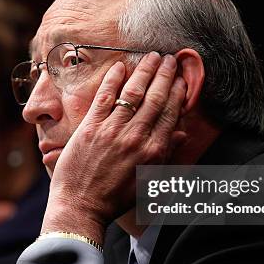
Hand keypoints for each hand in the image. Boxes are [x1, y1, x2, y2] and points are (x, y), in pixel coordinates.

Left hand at [43, 52, 186, 244]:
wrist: (81, 207)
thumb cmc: (115, 198)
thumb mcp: (147, 181)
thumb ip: (165, 155)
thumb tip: (181, 135)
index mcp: (153, 152)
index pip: (170, 114)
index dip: (177, 93)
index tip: (180, 79)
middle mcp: (135, 138)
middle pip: (155, 98)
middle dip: (164, 75)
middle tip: (169, 60)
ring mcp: (112, 131)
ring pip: (133, 93)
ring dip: (144, 71)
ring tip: (152, 56)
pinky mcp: (90, 127)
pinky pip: (104, 97)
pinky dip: (113, 79)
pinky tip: (120, 66)